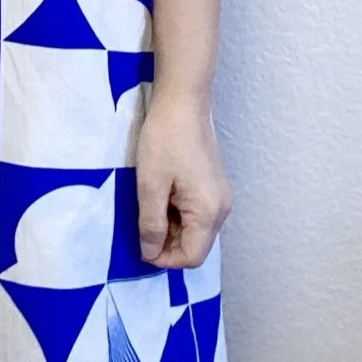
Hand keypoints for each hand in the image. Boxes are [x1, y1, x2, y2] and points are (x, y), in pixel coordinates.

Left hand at [134, 95, 230, 269]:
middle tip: (141, 223)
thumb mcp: (150, 186)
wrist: (183, 103)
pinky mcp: (213, 186)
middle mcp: (221, 209)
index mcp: (208, 213)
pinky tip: (160, 195)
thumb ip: (151, 225)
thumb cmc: (165, 142)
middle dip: (166, 243)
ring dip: (170, 227)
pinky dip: (176, 213)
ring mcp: (219, 197)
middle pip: (195, 245)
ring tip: (149, 205)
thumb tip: (151, 253)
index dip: (165, 259)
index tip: (141, 244)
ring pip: (194, 230)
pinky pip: (196, 214)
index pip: (191, 257)